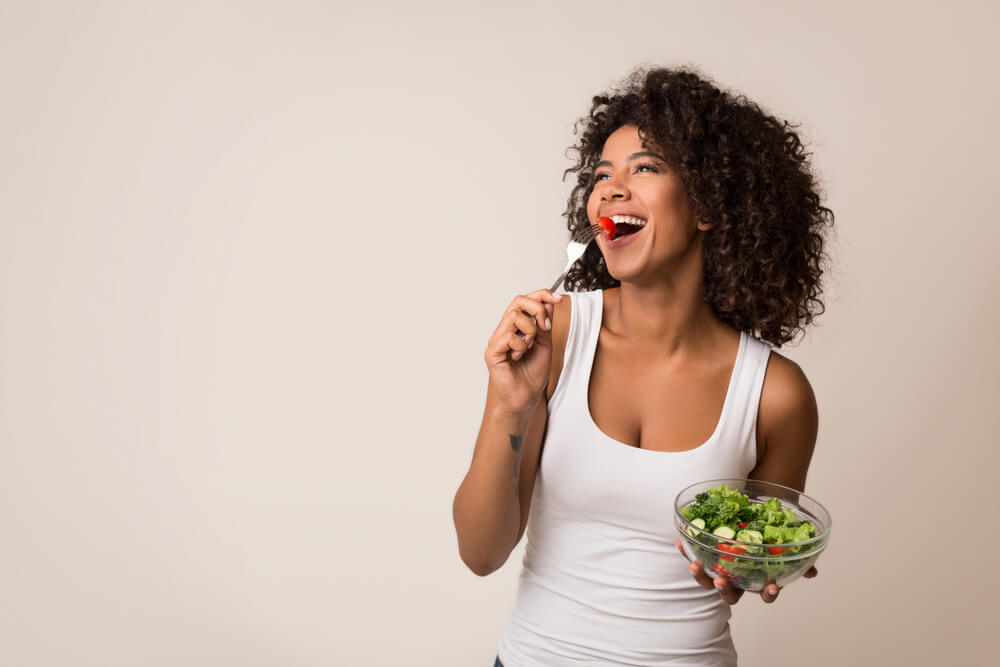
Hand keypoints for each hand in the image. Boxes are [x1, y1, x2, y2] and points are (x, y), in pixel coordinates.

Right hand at [484, 289, 562, 413]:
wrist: (526, 398)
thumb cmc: (533, 374)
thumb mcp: (545, 343)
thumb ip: (545, 323)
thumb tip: (549, 302)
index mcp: (516, 327)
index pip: (524, 301)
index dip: (541, 295)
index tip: (558, 298)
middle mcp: (504, 330)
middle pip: (517, 302)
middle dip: (537, 308)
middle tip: (545, 326)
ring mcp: (497, 340)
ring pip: (513, 316)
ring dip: (530, 330)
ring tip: (530, 346)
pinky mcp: (492, 352)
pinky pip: (508, 336)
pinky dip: (520, 345)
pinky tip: (519, 357)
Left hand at [675, 539, 817, 604]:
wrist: (750, 517)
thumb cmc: (767, 535)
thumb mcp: (783, 545)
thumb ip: (797, 558)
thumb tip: (813, 571)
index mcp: (758, 579)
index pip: (765, 594)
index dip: (768, 593)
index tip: (771, 587)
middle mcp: (738, 579)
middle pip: (730, 594)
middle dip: (725, 590)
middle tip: (720, 581)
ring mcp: (720, 569)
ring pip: (708, 581)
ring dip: (700, 576)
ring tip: (695, 565)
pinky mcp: (705, 556)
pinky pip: (693, 557)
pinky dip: (686, 552)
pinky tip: (680, 544)